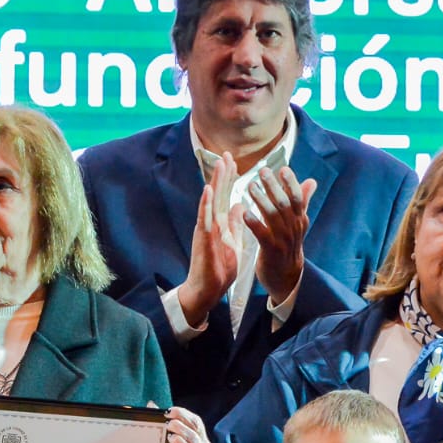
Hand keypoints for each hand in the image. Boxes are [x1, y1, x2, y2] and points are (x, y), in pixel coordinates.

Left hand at [164, 406, 209, 442]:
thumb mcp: (173, 434)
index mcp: (200, 437)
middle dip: (181, 428)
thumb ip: (164, 420)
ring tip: (170, 438)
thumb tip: (151, 405)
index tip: (169, 411)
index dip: (183, 415)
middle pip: (195, 437)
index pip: (196, 423)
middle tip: (168, 424)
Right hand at [179, 153, 240, 326]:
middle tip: (226, 153)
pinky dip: (206, 204)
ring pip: (210, 201)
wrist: (209, 290)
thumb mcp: (233, 242)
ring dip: (214, 182)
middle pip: (217, 194)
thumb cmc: (220, 269)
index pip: (225, 196)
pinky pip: (204, 218)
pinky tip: (208, 190)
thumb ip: (235, 224)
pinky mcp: (202, 239)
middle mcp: (211, 223)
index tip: (233, 160)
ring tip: (219, 165)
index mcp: (220, 223)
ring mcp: (205, 230)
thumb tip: (240, 205)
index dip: (229, 178)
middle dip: (222, 173)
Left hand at [246, 165, 316, 301]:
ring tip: (250, 186)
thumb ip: (302, 201)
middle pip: (284, 204)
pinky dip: (254, 223)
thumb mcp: (297, 223)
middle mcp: (293, 228)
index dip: (291, 183)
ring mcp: (283, 240)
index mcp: (299, 219)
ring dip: (261, 200)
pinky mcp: (270, 251)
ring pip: (273, 216)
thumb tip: (312, 181)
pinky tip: (245, 213)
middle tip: (262, 171)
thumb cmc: (288, 245)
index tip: (283, 169)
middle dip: (274, 186)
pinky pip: (262, 235)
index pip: (297, 198)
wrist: (286, 276)